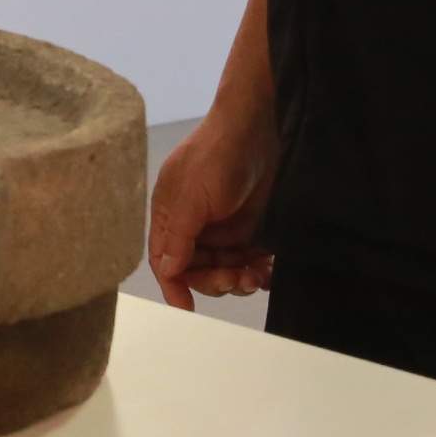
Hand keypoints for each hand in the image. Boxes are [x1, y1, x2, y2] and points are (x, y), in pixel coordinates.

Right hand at [146, 102, 281, 308]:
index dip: (175, 287)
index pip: (166, 262)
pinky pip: (248, 259)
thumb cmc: (216, 157)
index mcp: (171, 218)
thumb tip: (166, 271)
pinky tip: (269, 269)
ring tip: (259, 274)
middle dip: (217, 281)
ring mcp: (221, 227)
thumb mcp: (192, 195)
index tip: (188, 310)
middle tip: (240, 278)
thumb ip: (179, 235)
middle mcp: (193, 227)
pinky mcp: (247, 226)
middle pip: (198, 271)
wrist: (258, 126)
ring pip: (225, 269)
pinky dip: (257, 268)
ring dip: (240, 278)